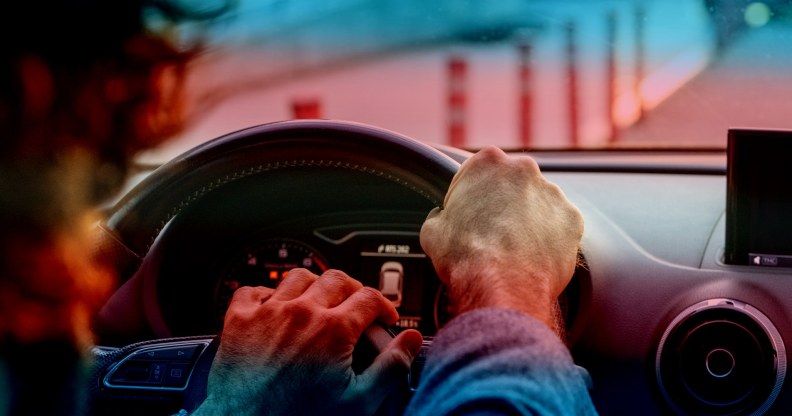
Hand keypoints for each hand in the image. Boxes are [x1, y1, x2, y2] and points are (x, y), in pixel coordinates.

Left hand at [193, 269, 422, 415]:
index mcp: (333, 330)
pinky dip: (268, 294)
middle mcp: (301, 312)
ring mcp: (268, 312)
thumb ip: (391, 366)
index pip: (370, 297)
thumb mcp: (359, 402)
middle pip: (337, 280)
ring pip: (299, 277)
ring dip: (315, 286)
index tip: (384, 318)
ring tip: (320, 303)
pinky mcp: (239, 320)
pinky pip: (255, 289)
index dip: (384, 306)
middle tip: (356, 308)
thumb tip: (412, 340)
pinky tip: (277, 308)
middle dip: (353, 291)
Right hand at [420, 147, 583, 328]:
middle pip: (511, 184)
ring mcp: (553, 194)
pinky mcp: (572, 219)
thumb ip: (440, 215)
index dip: (469, 197)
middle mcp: (524, 170)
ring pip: (538, 204)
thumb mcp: (432, 231)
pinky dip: (549, 238)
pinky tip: (532, 256)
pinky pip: (559, 226)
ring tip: (513, 249)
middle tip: (491, 232)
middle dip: (503, 204)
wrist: (502, 286)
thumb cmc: (465, 256)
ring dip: (528, 220)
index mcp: (487, 162)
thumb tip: (441, 219)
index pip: (476, 173)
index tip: (467, 214)